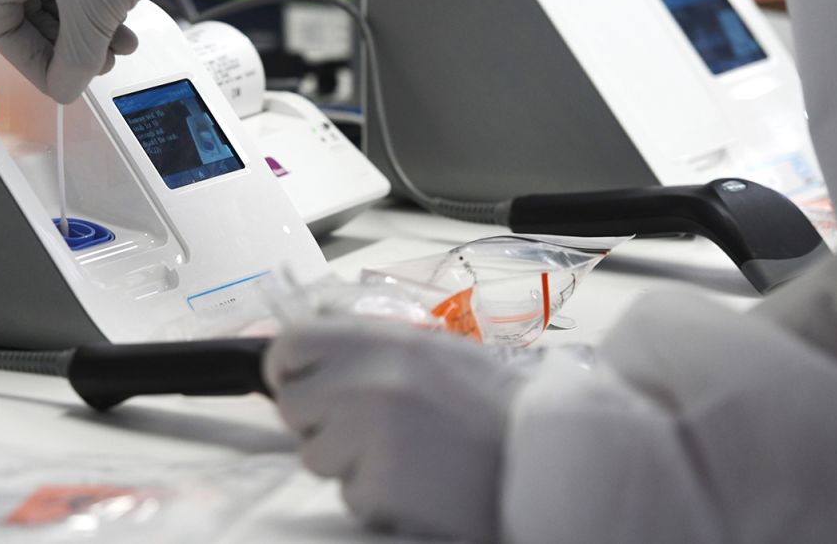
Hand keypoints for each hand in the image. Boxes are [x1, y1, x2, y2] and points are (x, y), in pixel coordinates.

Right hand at [0, 0, 179, 102]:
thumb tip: (64, 90)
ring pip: (53, 1)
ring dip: (86, 31)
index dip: (31, 63)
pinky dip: (93, 6)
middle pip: (27, 16)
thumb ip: (74, 62)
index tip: (63, 82)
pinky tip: (124, 25)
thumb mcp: (93, 13)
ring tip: (120, 45)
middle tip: (99, 64)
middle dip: (68, 46)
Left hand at [265, 319, 523, 541]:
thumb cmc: (490, 403)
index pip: (291, 343)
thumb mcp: (429, 349)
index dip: (289, 367)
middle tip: (361, 428)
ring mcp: (372, 436)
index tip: (301, 383)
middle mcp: (368, 381)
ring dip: (347, 462)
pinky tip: (416, 483)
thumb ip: (366, 346)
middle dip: (318, 421)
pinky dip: (375, 496)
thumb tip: (302, 351)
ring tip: (401, 454)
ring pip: (314, 455)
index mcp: (379, 339)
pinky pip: (349, 495)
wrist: (548, 458)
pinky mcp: (381, 487)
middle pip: (292, 406)